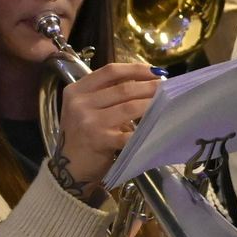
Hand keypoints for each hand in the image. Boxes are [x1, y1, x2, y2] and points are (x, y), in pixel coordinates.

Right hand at [47, 61, 162, 204]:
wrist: (69, 167)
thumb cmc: (82, 136)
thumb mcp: (85, 108)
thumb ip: (106, 94)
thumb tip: (145, 82)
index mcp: (76, 90)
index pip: (109, 71)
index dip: (135, 68)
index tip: (154, 70)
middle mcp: (80, 103)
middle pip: (123, 89)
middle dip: (149, 86)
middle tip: (167, 87)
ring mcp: (90, 122)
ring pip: (129, 107)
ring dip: (151, 104)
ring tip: (166, 102)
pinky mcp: (101, 141)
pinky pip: (130, 133)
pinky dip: (146, 129)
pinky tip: (159, 126)